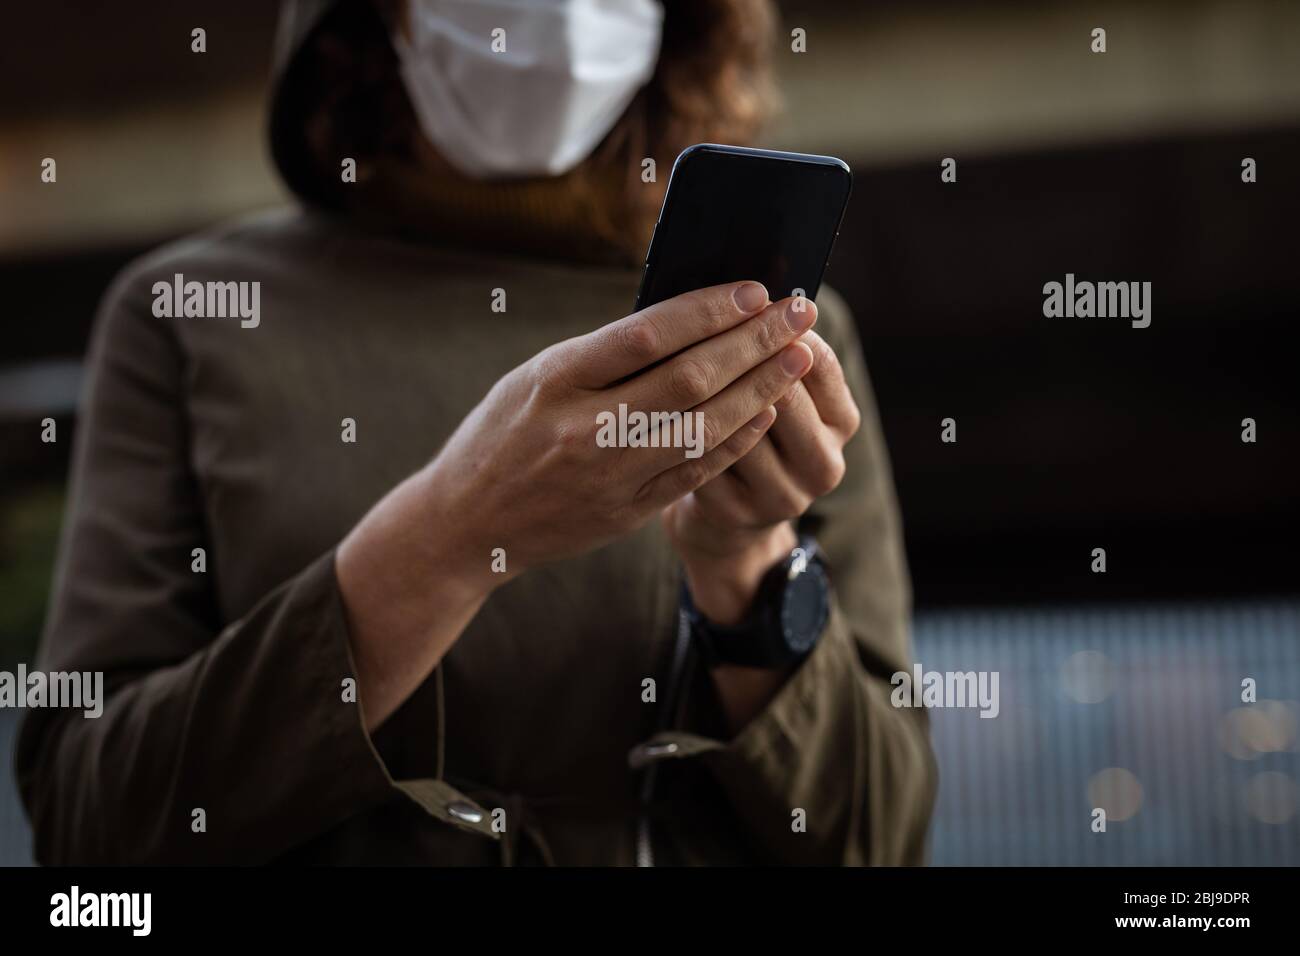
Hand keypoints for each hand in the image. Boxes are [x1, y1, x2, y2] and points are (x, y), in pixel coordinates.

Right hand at [336, 280, 815, 727]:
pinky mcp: (626, 512)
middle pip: (689, 378)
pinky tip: (768, 411)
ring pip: (703, 427)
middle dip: (753, 342)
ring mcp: (608, 476)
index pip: (648, 334)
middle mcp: (584, 428)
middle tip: (799, 312)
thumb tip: (692, 317)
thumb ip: (604, 354)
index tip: (754, 287)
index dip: (709, 308)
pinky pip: (696, 472)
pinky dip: (736, 439)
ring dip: (760, 388)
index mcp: (555, 380)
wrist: (467, 525)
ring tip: (799, 357)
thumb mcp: (534, 377)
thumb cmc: (501, 434)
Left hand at [662, 319, 860, 731]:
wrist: (730, 512)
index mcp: (842, 420)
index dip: (781, 327)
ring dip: (708, 385)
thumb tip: (739, 292)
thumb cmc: (747, 425)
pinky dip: (679, 423)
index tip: (752, 293)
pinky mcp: (734, 513)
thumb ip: (764, 351)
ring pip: (739, 427)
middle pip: (783, 396)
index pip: (820, 362)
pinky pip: (702, 458)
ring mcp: (781, 495)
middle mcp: (823, 463)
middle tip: (710, 315)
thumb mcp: (779, 392)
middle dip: (744, 351)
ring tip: (673, 348)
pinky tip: (655, 398)